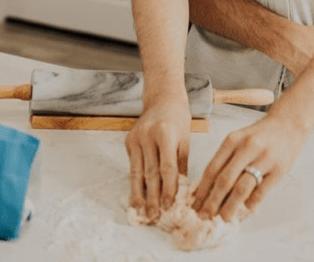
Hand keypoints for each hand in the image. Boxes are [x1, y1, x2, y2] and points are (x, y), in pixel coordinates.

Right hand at [125, 94, 191, 221]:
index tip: (169, 205)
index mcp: (166, 133)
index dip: (168, 188)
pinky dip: (134, 181)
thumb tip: (181, 192)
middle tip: (154, 215)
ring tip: (140, 210)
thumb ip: (181, 164)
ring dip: (138, 193)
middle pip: (150, 171)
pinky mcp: (128, 140)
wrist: (162, 98)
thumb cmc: (178, 119)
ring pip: (136, 171)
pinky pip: (132, 165)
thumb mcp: (185, 139)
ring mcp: (136, 137)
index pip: (167, 167)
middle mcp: (148, 135)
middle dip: (152, 196)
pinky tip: (136, 194)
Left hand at [192, 111, 304, 221]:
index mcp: (232, 140)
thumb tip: (209, 189)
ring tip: (223, 218)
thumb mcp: (238, 140)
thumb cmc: (258, 136)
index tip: (195, 204)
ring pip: (242, 188)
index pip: (212, 168)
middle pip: (224, 180)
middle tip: (204, 217)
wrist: (288, 124)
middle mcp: (247, 148)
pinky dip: (251, 203)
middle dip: (212, 202)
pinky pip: (261, 192)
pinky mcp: (279, 170)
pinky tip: (246, 208)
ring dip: (230, 206)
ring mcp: (264, 159)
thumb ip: (226, 160)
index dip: (202, 189)